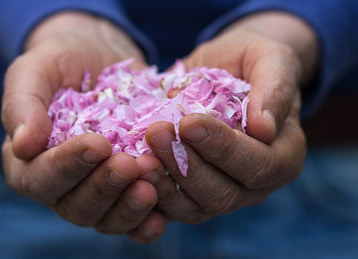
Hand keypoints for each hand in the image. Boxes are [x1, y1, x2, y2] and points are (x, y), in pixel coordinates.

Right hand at [1, 12, 164, 243]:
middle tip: (131, 165)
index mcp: (31, 162)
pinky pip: (133, 218)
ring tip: (152, 181)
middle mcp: (63, 185)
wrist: (101, 58)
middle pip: (77, 206)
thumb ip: (23, 104)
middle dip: (105, 187)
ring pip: (106, 218)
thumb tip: (23, 145)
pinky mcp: (125, 189)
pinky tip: (162, 215)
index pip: (41, 177)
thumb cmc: (63, 63)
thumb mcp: (36, 70)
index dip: (68, 166)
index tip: (98, 144)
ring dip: (129, 206)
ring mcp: (97, 190)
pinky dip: (145, 221)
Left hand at [141, 12, 316, 223]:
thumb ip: (275, 88)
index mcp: (283, 156)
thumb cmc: (250, 62)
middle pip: (223, 194)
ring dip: (164, 184)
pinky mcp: (192, 194)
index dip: (222, 148)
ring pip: (194, 207)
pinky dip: (152, 192)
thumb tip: (264, 129)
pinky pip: (172, 206)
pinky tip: (134, 170)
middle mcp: (255, 185)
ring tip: (139, 158)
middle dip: (187, 166)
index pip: (256, 164)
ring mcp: (222, 193)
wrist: (223, 72)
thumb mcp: (272, 59)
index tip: (189, 122)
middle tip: (156, 133)